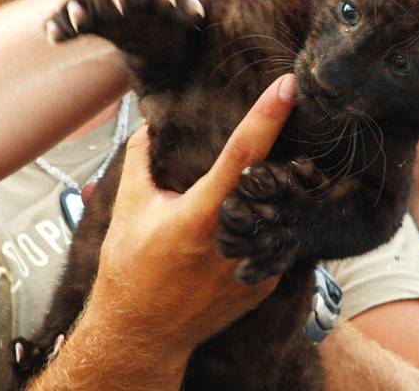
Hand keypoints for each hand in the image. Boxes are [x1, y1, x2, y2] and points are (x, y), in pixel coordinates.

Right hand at [88, 74, 297, 356]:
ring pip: (282, 211)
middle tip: (290, 123)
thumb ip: (142, 159)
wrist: (141, 332)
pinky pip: (276, 239)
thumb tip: (151, 122)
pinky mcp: (267, 282)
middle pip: (276, 179)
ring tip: (268, 176)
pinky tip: (253, 220)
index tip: (288, 86)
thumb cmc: (130, 269)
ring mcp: (256, 264)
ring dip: (278, 189)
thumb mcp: (128, 208)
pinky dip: (268, 224)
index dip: (268, 116)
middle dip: (286, 149)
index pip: (243, 153)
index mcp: (203, 215)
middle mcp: (237, 239)